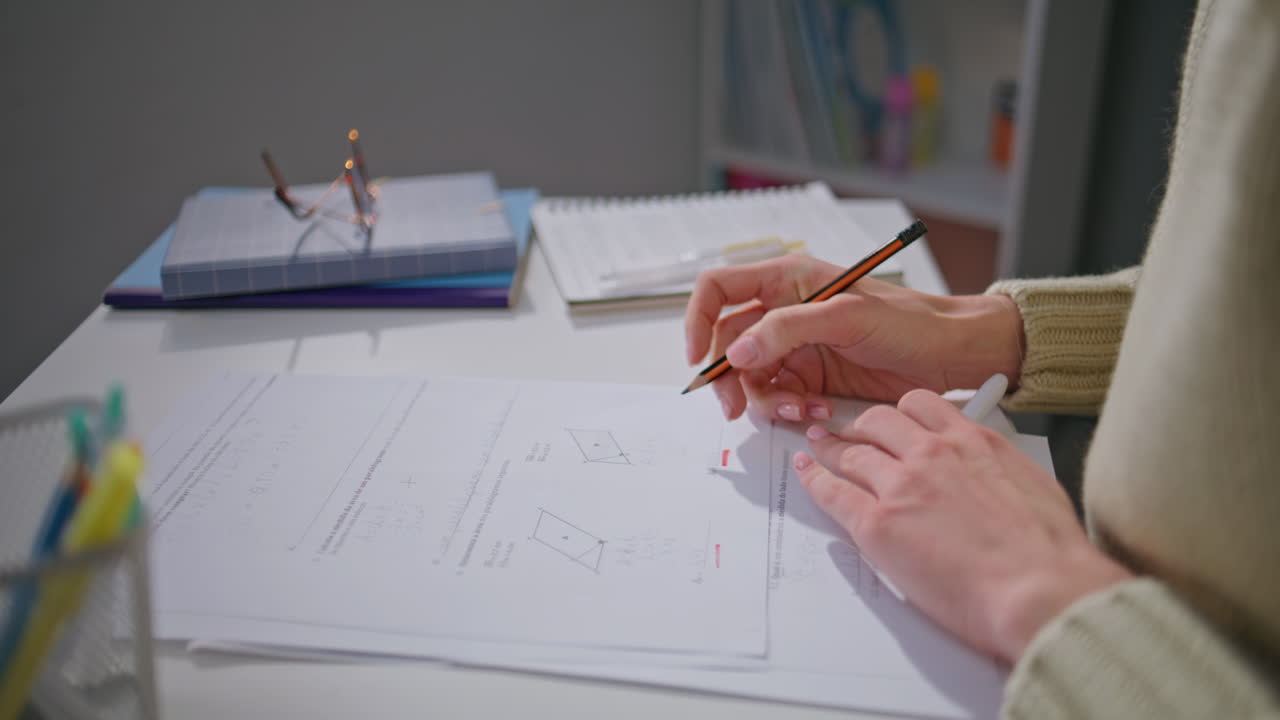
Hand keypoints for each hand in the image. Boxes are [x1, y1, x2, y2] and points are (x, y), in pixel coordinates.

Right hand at [683, 254, 1022, 421]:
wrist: (953, 356)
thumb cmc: (911, 321)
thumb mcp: (847, 316)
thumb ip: (787, 329)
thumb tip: (737, 351)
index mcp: (786, 279)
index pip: (718, 289)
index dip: (698, 320)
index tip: (699, 357)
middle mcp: (783, 311)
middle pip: (727, 343)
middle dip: (729, 377)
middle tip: (737, 406)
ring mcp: (795, 347)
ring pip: (750, 377)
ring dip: (766, 399)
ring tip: (799, 408)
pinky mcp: (810, 377)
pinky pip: (778, 396)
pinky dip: (789, 409)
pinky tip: (814, 410)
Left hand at [793, 389, 1132, 662]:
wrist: (1037, 588)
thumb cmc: (1047, 552)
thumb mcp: (1034, 486)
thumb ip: (1002, 471)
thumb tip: (996, 478)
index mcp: (972, 442)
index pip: (922, 406)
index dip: (899, 412)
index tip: (891, 419)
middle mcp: (931, 454)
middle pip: (878, 422)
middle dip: (861, 427)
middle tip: (850, 433)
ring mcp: (900, 486)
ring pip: (850, 452)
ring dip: (830, 449)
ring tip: (817, 448)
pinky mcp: (877, 523)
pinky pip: (832, 492)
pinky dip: (813, 479)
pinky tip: (805, 473)